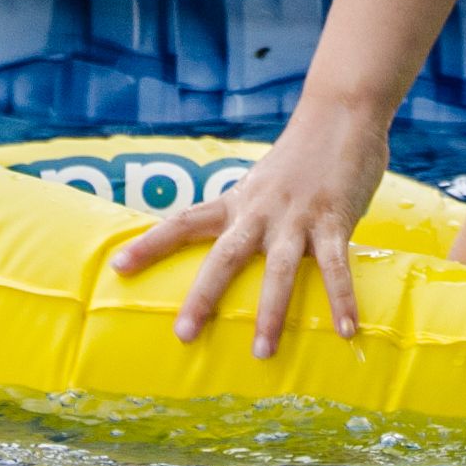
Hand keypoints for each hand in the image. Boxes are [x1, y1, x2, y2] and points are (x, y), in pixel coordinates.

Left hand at [111, 99, 386, 356]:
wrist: (341, 112)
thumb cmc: (301, 155)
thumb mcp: (262, 183)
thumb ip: (249, 214)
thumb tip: (233, 250)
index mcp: (238, 201)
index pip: (185, 221)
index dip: (151, 244)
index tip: (119, 267)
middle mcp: (261, 210)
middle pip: (224, 256)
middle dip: (203, 296)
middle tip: (184, 335)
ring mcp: (297, 217)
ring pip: (278, 269)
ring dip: (271, 313)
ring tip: (262, 353)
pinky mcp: (334, 219)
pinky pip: (336, 267)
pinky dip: (342, 300)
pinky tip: (346, 331)